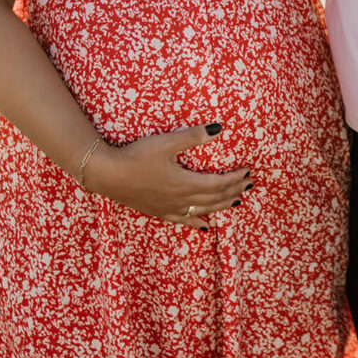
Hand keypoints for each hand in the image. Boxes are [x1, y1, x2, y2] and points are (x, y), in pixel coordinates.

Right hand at [85, 122, 251, 228]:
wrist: (108, 175)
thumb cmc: (136, 156)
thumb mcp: (166, 142)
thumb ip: (193, 137)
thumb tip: (219, 129)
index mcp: (186, 183)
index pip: (218, 184)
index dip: (235, 179)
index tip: (247, 172)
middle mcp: (181, 200)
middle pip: (215, 199)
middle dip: (234, 192)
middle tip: (249, 185)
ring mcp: (170, 208)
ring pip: (203, 211)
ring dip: (221, 206)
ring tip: (236, 202)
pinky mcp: (158, 212)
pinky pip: (183, 221)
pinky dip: (197, 223)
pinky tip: (204, 227)